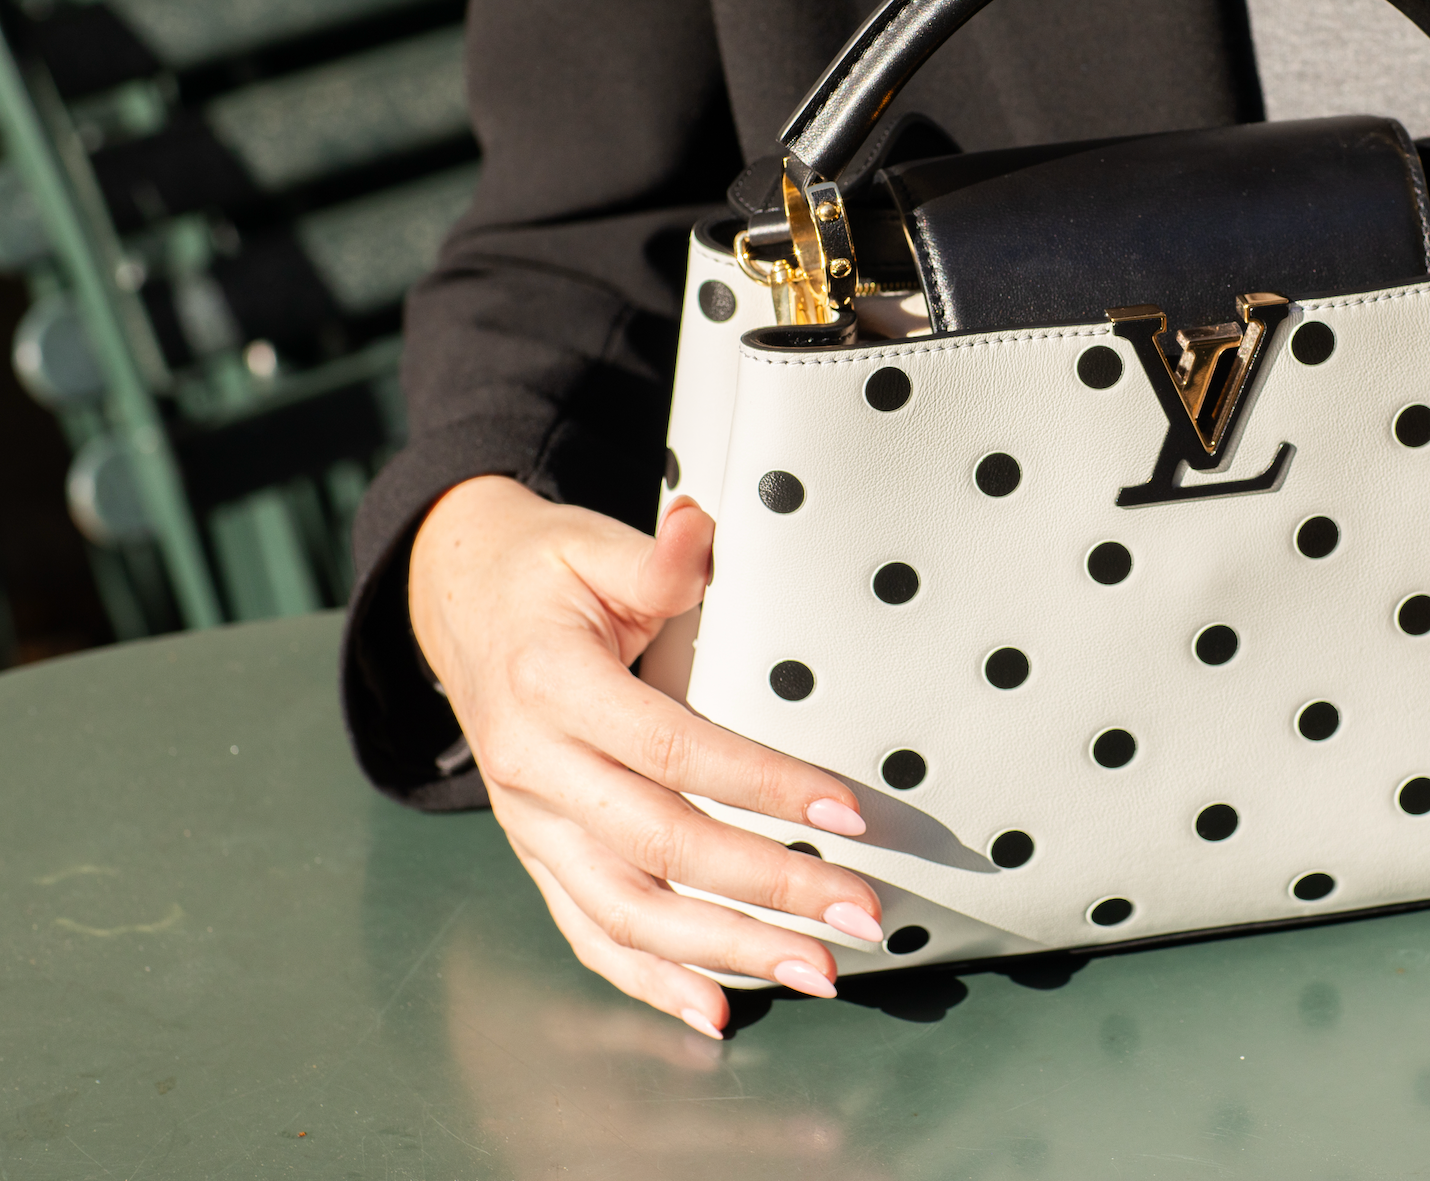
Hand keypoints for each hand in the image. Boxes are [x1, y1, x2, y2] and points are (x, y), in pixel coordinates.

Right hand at [408, 475, 885, 1037]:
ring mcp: (532, 823)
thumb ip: (654, 556)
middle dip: (768, 889)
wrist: (455, 601)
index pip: (672, 749)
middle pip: (660, 847)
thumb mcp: (591, 542)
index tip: (849, 811)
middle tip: (861, 914)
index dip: (763, 784)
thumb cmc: (545, 571)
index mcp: (551, 684)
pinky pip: (590, 931)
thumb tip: (702, 530)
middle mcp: (533, 768)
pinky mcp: (537, 854)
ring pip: (627, 910)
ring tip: (819, 974)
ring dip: (726, 951)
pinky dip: (651, 981)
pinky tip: (720, 1012)